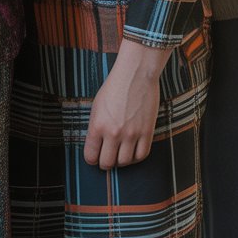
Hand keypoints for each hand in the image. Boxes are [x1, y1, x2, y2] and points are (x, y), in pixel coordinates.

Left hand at [83, 40, 170, 170]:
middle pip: (107, 163)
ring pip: (124, 162)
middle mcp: (113, 133)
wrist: (135, 74)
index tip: (95, 156)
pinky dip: (136, 157)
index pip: (91, 156)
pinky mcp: (146, 132)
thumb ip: (96, 128)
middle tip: (107, 157)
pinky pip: (141, 155)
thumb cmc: (114, 87)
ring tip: (120, 153)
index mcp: (97, 126)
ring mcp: (131, 134)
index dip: (92, 159)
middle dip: (105, 163)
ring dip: (121, 161)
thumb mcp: (97, 107)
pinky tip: (133, 151)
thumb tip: (97, 147)